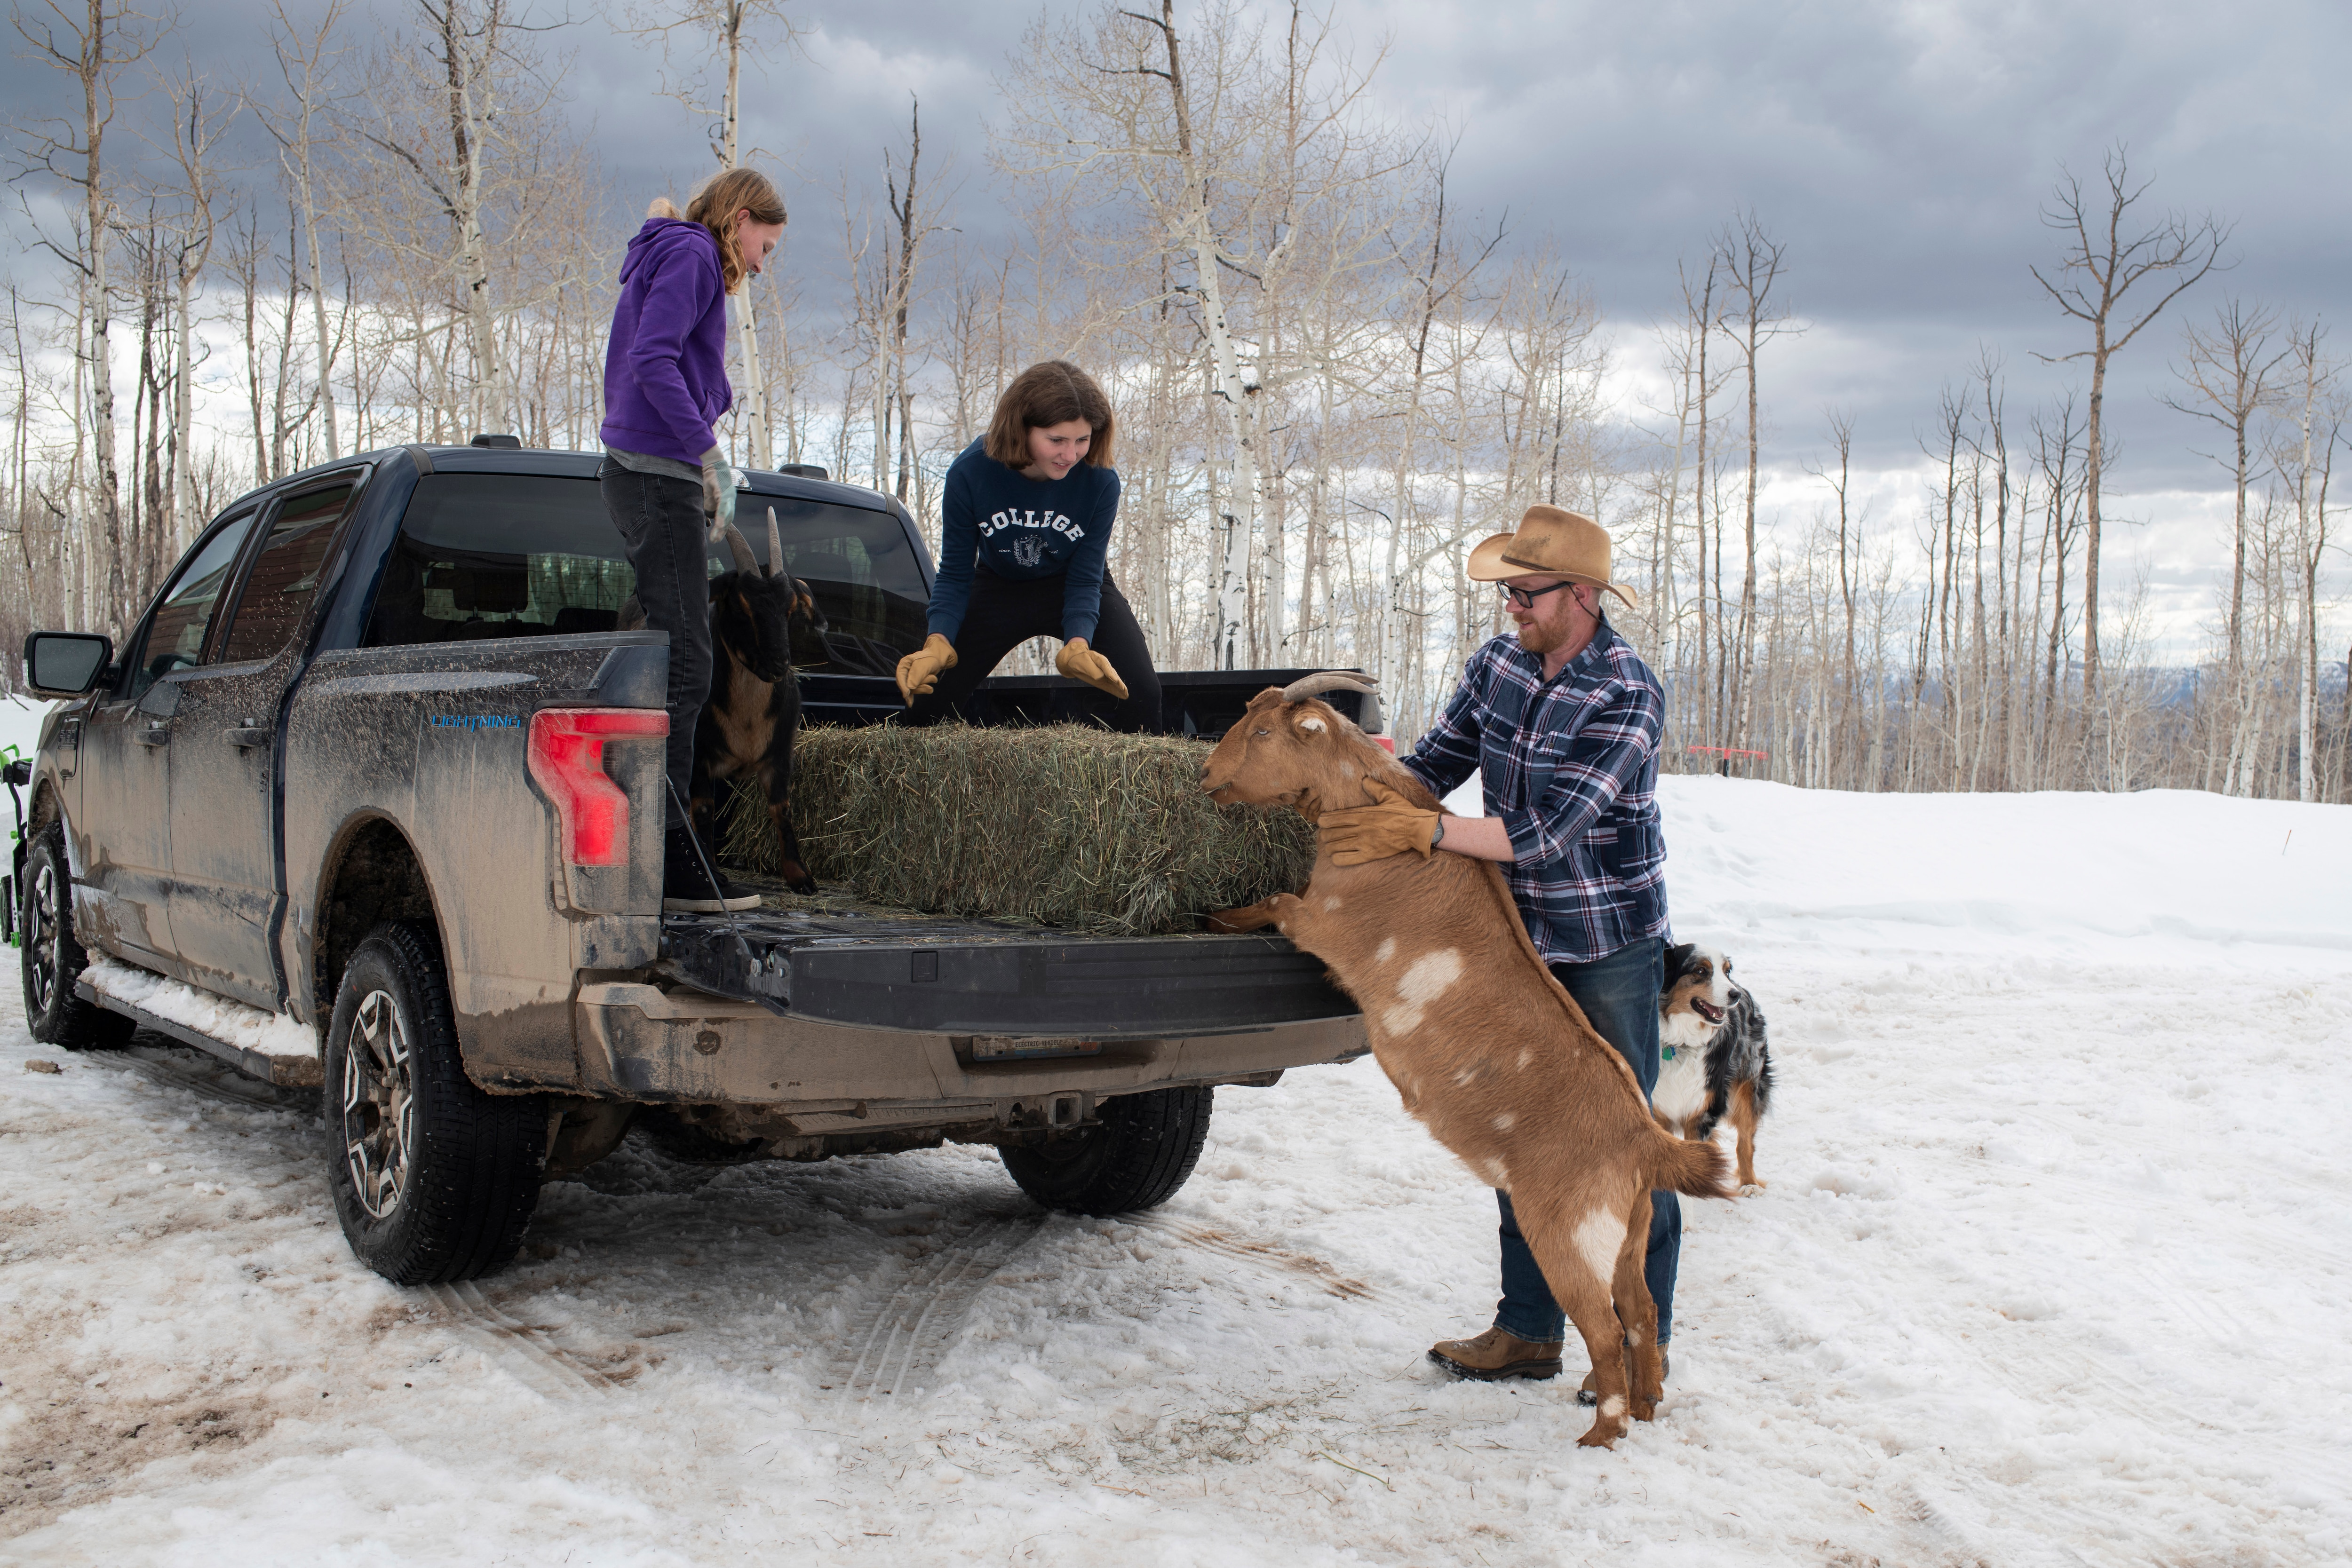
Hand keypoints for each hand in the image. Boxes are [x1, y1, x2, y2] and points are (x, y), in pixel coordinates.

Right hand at [700, 451, 739, 540]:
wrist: (713, 464)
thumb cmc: (711, 479)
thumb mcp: (709, 496)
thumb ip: (709, 507)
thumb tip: (708, 519)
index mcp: (728, 502)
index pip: (727, 519)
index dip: (722, 529)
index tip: (716, 539)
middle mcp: (731, 500)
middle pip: (728, 519)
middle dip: (721, 531)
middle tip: (715, 541)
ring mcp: (729, 496)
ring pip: (727, 515)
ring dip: (721, 527)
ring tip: (715, 537)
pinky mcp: (724, 491)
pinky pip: (723, 506)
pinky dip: (721, 516)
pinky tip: (718, 524)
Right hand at [895, 633, 957, 704]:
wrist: (937, 659)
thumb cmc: (930, 659)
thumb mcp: (923, 665)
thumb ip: (916, 675)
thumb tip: (910, 687)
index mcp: (904, 665)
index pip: (900, 677)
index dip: (903, 686)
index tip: (907, 694)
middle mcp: (905, 672)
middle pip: (907, 686)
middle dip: (920, 685)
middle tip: (932, 679)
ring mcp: (909, 678)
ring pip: (914, 689)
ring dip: (925, 685)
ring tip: (933, 678)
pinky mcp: (914, 683)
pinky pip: (916, 691)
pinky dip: (923, 691)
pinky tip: (922, 695)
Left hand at [1053, 637, 1128, 699]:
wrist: (1073, 660)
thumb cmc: (1079, 660)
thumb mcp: (1084, 663)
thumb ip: (1092, 670)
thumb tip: (1100, 678)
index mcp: (1100, 660)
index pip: (1106, 667)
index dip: (1110, 674)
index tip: (1115, 680)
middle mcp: (1105, 667)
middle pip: (1113, 675)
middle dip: (1119, 683)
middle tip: (1124, 690)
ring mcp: (1105, 674)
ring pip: (1114, 682)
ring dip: (1120, 688)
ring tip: (1126, 694)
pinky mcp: (1102, 680)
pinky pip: (1110, 686)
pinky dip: (1116, 691)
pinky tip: (1122, 695)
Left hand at [1319, 778, 1439, 865]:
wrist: (1417, 830)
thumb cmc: (1404, 812)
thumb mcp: (1390, 795)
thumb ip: (1375, 787)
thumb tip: (1365, 780)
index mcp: (1363, 814)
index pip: (1334, 818)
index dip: (1323, 821)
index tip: (1321, 821)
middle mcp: (1360, 829)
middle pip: (1331, 833)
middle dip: (1324, 834)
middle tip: (1325, 835)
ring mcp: (1364, 843)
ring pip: (1335, 847)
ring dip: (1329, 846)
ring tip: (1330, 845)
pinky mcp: (1369, 855)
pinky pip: (1345, 860)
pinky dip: (1337, 858)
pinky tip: (1337, 856)